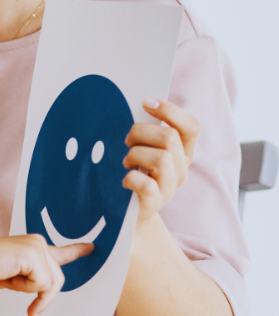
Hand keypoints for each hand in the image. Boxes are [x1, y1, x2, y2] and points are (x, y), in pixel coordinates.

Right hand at [0, 235, 92, 315]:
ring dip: (28, 290)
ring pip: (49, 283)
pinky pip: (40, 284)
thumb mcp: (15, 277)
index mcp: (34, 247)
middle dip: (45, 298)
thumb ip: (31, 279)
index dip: (76, 251)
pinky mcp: (34, 255)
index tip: (91, 248)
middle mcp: (40, 243)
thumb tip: (45, 290)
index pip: (61, 252)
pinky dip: (24, 287)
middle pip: (57, 280)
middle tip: (32, 311)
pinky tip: (9, 276)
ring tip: (9, 280)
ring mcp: (39, 248)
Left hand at [123, 99, 197, 222]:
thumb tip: (140, 103)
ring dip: (135, 155)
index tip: (145, 103)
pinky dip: (131, 178)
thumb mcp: (145, 148)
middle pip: (169, 137)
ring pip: (161, 158)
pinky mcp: (154, 203)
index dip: (170, 110)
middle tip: (127, 141)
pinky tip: (125, 179)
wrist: (128, 211)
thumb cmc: (135, 171)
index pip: (191, 126)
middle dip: (141, 132)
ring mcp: (170, 187)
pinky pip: (147, 185)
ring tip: (127, 162)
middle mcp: (181, 168)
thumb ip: (148, 131)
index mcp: (182, 152)